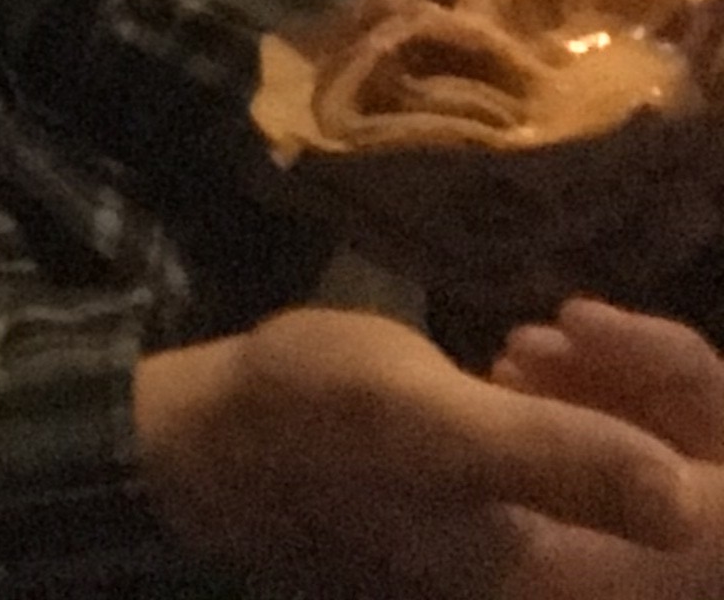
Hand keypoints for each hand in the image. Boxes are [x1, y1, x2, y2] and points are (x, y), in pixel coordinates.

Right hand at [136, 310, 700, 596]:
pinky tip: (520, 352)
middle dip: (668, 392)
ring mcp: (566, 552)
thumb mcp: (435, 428)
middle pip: (706, 491)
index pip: (720, 527)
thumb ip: (560, 459)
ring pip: (668, 470)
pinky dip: (588, 399)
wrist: (219, 441)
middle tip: (579, 319)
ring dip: (626, 389)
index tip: (620, 338)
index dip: (706, 418)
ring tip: (539, 333)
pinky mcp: (537, 516)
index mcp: (580, 586)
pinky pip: (615, 461)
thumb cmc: (319, 429)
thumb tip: (690, 500)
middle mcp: (588, 582)